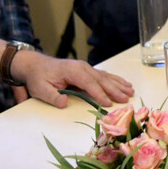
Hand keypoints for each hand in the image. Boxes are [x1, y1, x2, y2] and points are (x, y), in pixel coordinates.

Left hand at [13, 51, 133, 108]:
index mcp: (73, 71)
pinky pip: (104, 75)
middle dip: (115, 90)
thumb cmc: (39, 78)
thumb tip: (64, 102)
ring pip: (106, 77)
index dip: (99, 94)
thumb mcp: (40, 89)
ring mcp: (86, 68)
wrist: (36, 65)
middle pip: (102, 80)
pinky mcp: (88, 70)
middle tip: (126, 99)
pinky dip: (115, 80)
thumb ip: (52, 96)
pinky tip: (124, 84)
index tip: (108, 103)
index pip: (89, 83)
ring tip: (131, 92)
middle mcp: (83, 67)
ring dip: (119, 84)